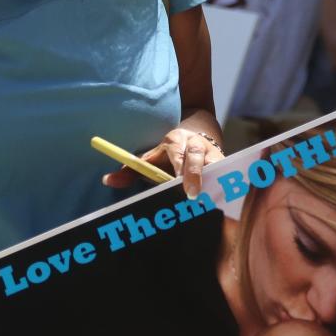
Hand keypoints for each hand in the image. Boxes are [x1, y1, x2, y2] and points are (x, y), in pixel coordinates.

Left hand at [102, 128, 222, 199]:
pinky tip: (224, 200)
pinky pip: (228, 173)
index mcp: (175, 140)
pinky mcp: (226, 163)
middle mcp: (196, 143)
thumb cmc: (169, 155)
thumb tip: (107, 180)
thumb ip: (129, 169)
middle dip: (195, 174)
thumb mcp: (150, 159)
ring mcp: (213, 152)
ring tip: (210, 199)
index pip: (176, 151)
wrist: (198, 136)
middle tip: (191, 195)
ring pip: (216, 163)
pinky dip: (227, 185)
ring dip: (214, 179)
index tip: (176, 182)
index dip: (177, 166)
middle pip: (197, 156)